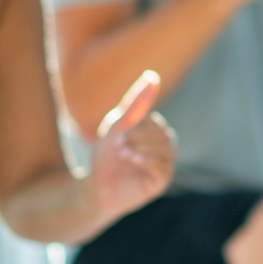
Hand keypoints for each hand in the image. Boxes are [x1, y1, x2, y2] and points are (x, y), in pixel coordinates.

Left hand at [91, 71, 175, 215]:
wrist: (95, 188)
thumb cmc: (107, 155)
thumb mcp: (118, 125)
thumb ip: (136, 102)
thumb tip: (152, 76)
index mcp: (156, 134)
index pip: (156, 124)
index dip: (138, 128)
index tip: (118, 135)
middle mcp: (165, 149)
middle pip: (164, 137)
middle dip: (140, 139)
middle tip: (119, 146)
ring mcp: (165, 166)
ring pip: (166, 152)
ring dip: (143, 150)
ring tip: (123, 154)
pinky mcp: (161, 182)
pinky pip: (164, 169)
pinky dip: (149, 162)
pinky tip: (134, 161)